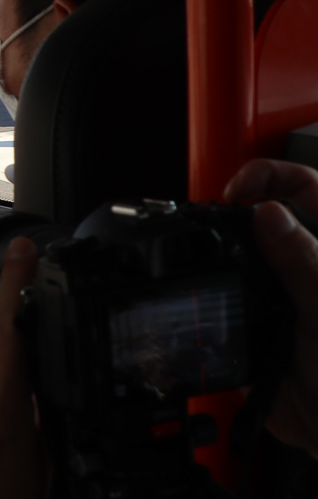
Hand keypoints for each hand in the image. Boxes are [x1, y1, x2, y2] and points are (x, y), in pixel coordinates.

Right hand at [225, 158, 317, 456]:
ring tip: (196, 255)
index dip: (269, 177)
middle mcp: (302, 266)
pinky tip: (195, 294)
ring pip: (234, 254)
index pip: (305, 188)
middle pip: (262, 215)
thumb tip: (270, 213)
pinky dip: (202, 293)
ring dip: (214, 253)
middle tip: (208, 223)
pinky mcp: (247, 321)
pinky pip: (217, 297)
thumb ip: (304, 260)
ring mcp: (274, 293)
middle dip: (231, 212)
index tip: (237, 193)